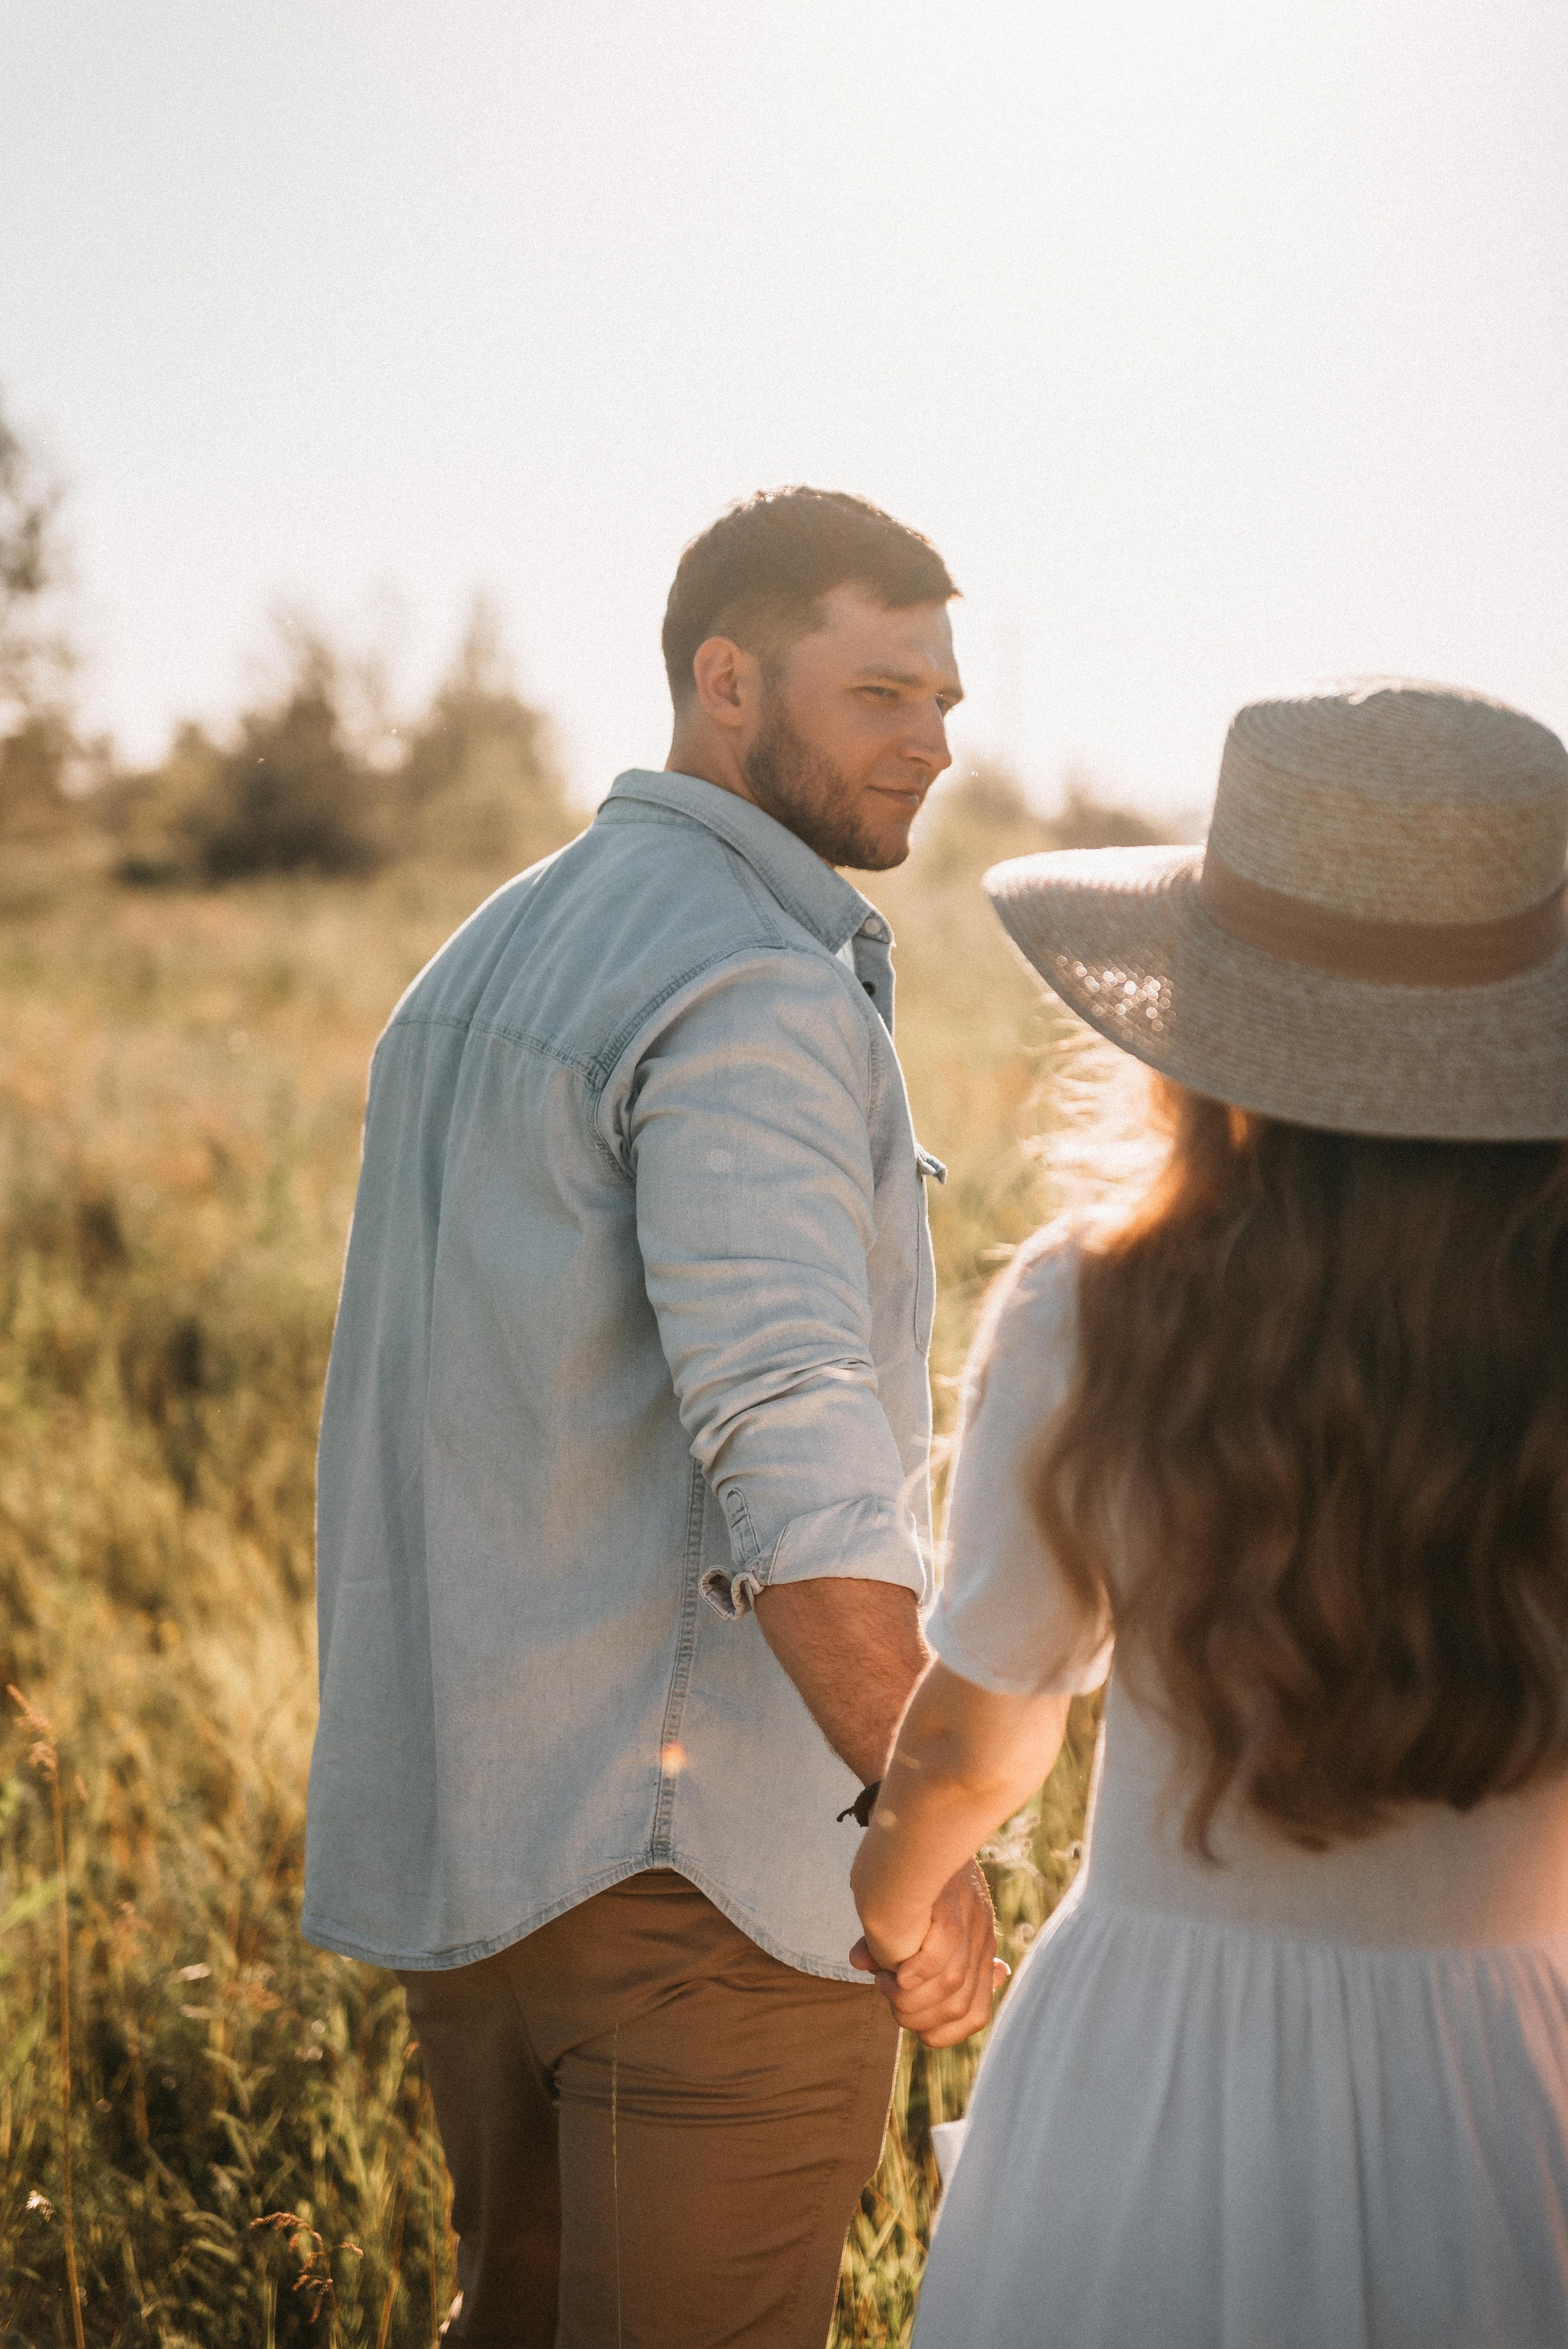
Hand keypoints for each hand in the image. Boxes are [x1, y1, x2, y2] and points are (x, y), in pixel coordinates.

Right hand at [850, 1860, 1008, 2046]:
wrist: (928, 1815)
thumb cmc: (911, 1863)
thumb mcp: (912, 1909)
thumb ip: (890, 1942)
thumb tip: (859, 1961)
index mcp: (977, 1949)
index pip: (975, 2017)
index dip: (940, 2031)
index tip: (912, 2017)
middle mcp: (980, 1939)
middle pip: (959, 2010)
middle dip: (915, 2016)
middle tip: (888, 1993)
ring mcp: (971, 1922)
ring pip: (951, 1989)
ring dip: (909, 1997)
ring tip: (884, 1979)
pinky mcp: (954, 1904)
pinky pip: (945, 1956)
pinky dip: (918, 1972)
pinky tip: (892, 1972)